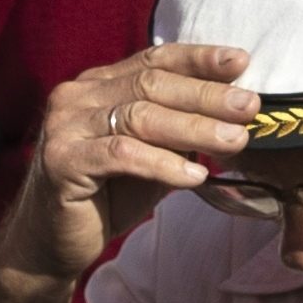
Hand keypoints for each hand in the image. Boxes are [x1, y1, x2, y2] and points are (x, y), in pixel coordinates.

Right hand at [0, 44, 255, 284]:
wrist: (52, 243)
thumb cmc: (107, 196)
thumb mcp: (152, 156)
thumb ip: (180, 134)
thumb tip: (237, 117)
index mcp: (100, 84)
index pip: (154, 59)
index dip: (198, 58)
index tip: (241, 61)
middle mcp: (78, 95)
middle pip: (151, 84)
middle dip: (206, 95)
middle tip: (250, 106)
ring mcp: (65, 125)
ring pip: (139, 116)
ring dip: (194, 128)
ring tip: (235, 141)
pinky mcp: (61, 160)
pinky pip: (121, 155)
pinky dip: (162, 164)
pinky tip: (195, 177)